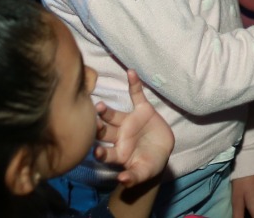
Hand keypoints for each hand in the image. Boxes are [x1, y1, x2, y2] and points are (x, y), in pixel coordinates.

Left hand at [94, 69, 174, 186]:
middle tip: (91, 124)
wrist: (162, 152)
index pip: (105, 152)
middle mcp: (119, 135)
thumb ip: (133, 177)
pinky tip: (131, 72)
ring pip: (113, 115)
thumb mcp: (143, 173)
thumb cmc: (149, 165)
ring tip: (99, 106)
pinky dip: (134, 84)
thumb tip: (122, 181)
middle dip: (97, 128)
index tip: (95, 151)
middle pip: (104, 131)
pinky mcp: (142, 110)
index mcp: (118, 152)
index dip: (100, 152)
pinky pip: (136, 95)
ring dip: (106, 111)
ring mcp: (129, 122)